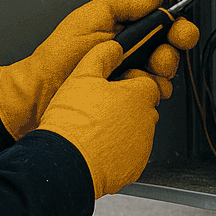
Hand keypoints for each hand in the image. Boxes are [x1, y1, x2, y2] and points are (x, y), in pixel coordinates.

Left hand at [0, 0, 188, 139]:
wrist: (43, 89)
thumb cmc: (60, 55)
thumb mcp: (91, 17)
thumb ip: (124, 4)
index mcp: (125, 29)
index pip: (163, 25)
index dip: (177, 27)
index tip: (178, 31)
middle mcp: (130, 51)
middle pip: (170, 51)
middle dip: (169, 53)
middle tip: (158, 56)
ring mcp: (130, 75)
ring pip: (164, 75)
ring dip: (159, 74)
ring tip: (138, 72)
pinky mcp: (127, 98)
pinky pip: (152, 96)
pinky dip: (150, 93)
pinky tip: (135, 88)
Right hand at [36, 40, 163, 198]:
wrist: (66, 162)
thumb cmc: (73, 122)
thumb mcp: (82, 76)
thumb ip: (102, 55)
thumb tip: (113, 47)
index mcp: (138, 96)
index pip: (148, 83)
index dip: (130, 83)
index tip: (115, 86)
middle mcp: (147, 121)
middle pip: (143, 108)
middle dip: (127, 106)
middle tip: (101, 108)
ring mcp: (142, 147)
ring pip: (138, 132)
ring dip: (123, 129)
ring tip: (96, 129)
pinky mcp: (134, 168)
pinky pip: (130, 154)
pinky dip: (119, 151)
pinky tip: (98, 147)